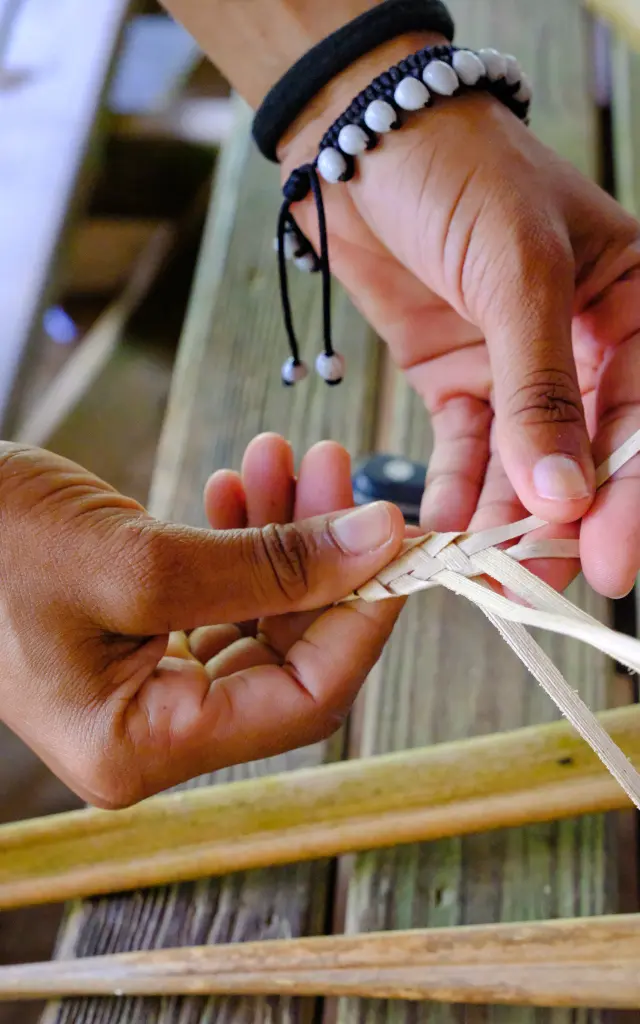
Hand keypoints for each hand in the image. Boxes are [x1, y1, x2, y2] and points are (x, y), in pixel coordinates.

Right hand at [0, 441, 402, 806]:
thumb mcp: (139, 558)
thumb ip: (268, 564)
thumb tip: (377, 543)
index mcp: (142, 747)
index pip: (302, 703)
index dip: (362, 623)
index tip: (395, 543)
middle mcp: (150, 731)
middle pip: (287, 656)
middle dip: (323, 559)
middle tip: (340, 474)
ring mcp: (144, 685)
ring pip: (259, 617)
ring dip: (284, 536)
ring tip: (291, 459)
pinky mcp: (139, 636)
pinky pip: (219, 596)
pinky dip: (241, 540)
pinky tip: (243, 486)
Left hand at [281, 34, 639, 598]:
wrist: (361, 141)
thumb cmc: (458, 171)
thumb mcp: (516, 271)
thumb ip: (541, 387)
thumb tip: (563, 496)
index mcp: (630, 305)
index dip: (628, 498)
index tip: (609, 563)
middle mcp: (583, 345)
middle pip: (586, 455)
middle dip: (560, 525)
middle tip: (531, 584)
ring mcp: (517, 367)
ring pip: (521, 464)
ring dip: (501, 521)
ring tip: (475, 573)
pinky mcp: (458, 380)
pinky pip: (464, 451)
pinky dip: (453, 492)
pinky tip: (440, 529)